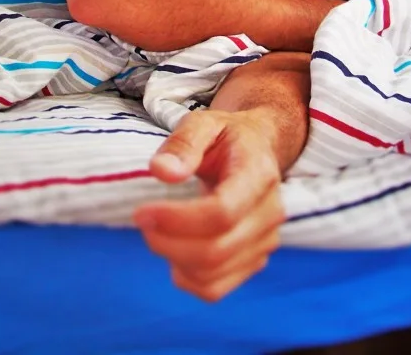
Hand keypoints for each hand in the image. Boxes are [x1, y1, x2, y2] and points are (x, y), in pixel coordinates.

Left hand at [133, 108, 285, 301]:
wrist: (256, 150)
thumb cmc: (227, 136)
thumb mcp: (204, 122)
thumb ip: (183, 143)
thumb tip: (161, 171)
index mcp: (258, 174)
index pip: (222, 212)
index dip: (177, 220)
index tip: (141, 212)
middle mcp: (269, 213)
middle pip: (216, 250)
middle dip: (167, 242)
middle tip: (142, 220)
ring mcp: (265, 240)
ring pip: (213, 275)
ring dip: (173, 259)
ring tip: (156, 231)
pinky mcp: (254, 260)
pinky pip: (215, 288)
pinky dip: (186, 278)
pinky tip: (174, 251)